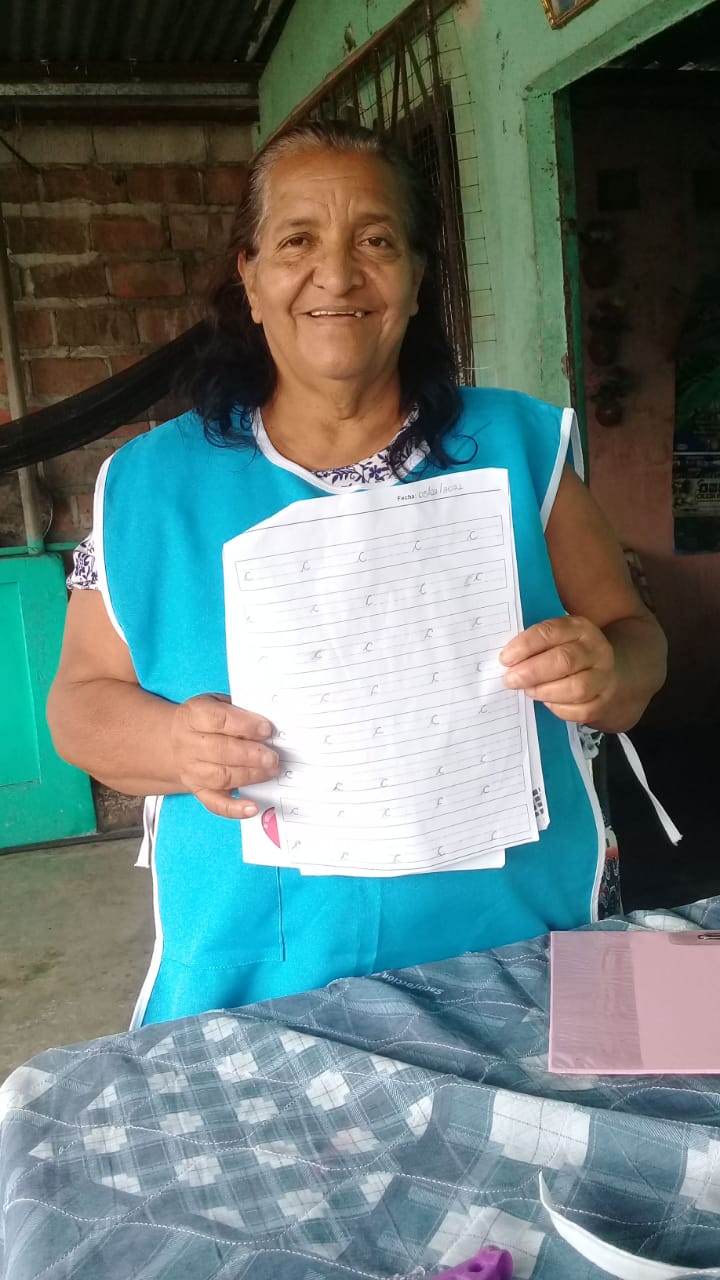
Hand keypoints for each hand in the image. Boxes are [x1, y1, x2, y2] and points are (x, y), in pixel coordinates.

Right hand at [169, 693, 277, 818]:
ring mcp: (192, 770)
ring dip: (250, 776)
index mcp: (193, 717)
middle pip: (220, 751)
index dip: (245, 725)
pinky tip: (252, 807)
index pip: (219, 720)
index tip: (266, 729)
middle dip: (251, 755)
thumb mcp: (214, 703)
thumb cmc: (202, 721)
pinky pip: (215, 803)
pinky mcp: (198, 790)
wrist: (170, 742)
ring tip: (271, 771)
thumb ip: (237, 709)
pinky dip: (234, 808)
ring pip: (221, 776)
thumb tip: (266, 719)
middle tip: (273, 756)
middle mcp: (189, 745)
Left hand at [499, 616, 617, 723]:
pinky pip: (581, 710)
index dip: (525, 646)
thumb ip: (534, 645)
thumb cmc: (567, 653)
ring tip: (529, 691)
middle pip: (564, 660)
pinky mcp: (603, 701)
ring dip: (545, 691)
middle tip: (511, 680)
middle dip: (532, 672)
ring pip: (576, 688)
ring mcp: (603, 677)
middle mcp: (596, 650)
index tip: (505, 659)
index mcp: (579, 628)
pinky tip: (547, 702)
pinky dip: (559, 709)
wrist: (601, 674)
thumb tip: (505, 660)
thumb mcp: (555, 640)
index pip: (550, 632)